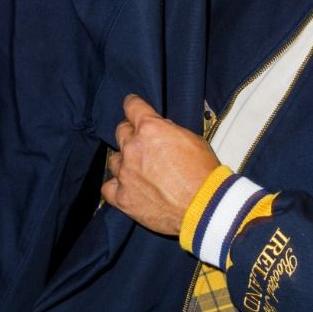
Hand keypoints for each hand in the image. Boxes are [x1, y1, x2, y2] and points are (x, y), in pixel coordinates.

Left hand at [100, 95, 220, 236]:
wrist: (204, 207)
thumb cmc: (204, 174)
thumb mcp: (193, 140)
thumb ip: (169, 131)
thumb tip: (161, 130)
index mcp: (150, 129)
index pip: (132, 107)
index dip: (132, 104)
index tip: (131, 104)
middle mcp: (132, 148)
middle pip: (121, 132)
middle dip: (130, 134)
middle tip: (141, 143)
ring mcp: (125, 173)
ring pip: (114, 160)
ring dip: (124, 162)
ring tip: (138, 170)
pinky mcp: (122, 196)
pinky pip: (108, 187)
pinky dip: (116, 186)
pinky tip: (127, 187)